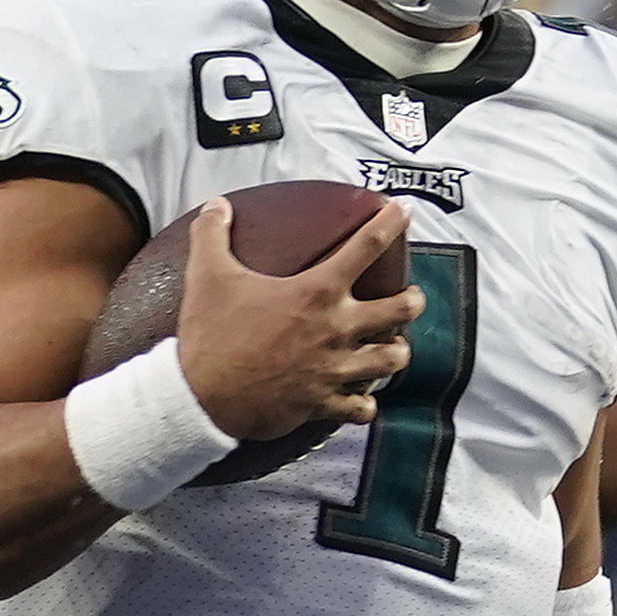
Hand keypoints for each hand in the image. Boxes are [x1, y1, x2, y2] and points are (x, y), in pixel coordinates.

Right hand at [175, 195, 417, 444]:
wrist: (203, 398)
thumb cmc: (212, 336)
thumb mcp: (208, 275)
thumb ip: (213, 234)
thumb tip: (217, 207)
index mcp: (315, 292)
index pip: (366, 247)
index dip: (391, 222)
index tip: (403, 210)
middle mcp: (335, 329)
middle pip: (400, 310)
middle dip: (413, 301)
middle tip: (411, 298)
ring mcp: (333, 369)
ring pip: (391, 361)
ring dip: (396, 352)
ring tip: (394, 347)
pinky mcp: (323, 403)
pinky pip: (362, 408)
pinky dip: (365, 403)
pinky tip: (362, 397)